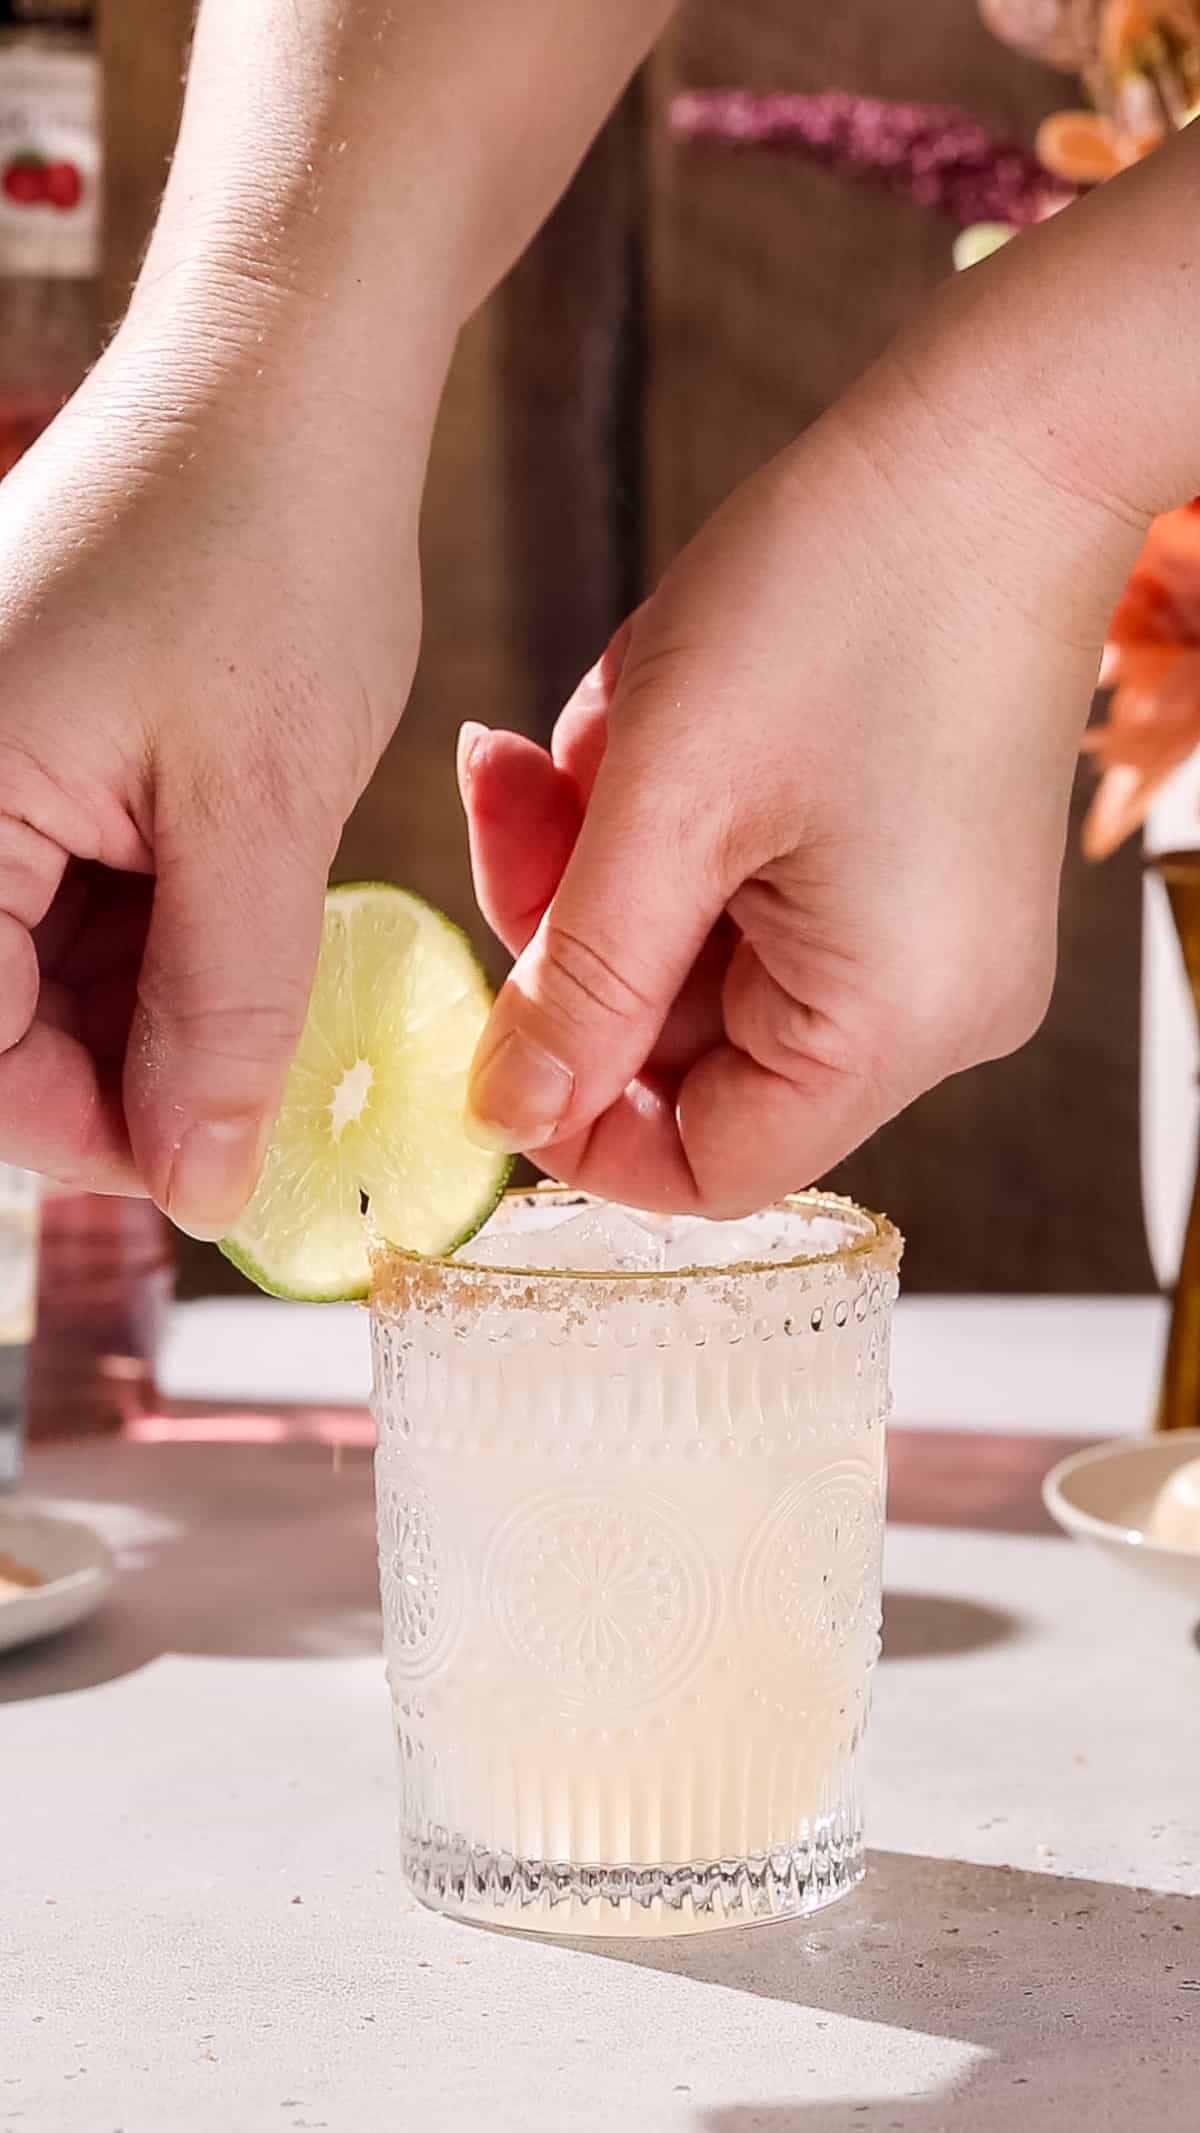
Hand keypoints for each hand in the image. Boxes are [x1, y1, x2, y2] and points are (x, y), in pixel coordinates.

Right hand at [0, 314, 427, 1234]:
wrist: (284, 374)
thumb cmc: (266, 549)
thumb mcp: (258, 814)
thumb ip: (219, 1014)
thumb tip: (199, 1178)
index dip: (89, 1136)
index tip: (218, 1168)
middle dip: (127, 1075)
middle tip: (262, 1094)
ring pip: (34, 969)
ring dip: (151, 1011)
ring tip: (272, 994)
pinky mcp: (20, 748)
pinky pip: (61, 895)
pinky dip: (154, 937)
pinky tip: (240, 927)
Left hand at [460, 311, 1145, 1215]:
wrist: (998, 439)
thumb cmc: (844, 589)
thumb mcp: (668, 798)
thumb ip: (577, 981)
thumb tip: (508, 1119)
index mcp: (891, 1024)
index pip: (704, 1169)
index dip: (574, 1116)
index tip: (489, 1014)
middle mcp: (934, 1014)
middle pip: (691, 1060)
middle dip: (577, 939)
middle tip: (515, 797)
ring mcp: (931, 945)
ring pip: (706, 971)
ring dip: (616, 871)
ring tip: (593, 736)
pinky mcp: (916, 881)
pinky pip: (753, 906)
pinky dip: (678, 837)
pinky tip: (654, 729)